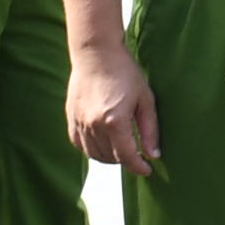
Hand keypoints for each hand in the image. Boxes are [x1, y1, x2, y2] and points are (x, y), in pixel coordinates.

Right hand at [69, 40, 158, 173]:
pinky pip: (80, 145)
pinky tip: (104, 142)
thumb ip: (150, 129)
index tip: (148, 170)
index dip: (139, 167)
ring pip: (94, 154)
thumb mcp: (146, 99)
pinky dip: (92, 149)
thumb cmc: (125, 72)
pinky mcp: (70, 119)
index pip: (126, 156)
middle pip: (110, 158)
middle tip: (138, 154)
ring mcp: (79, 123)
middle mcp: (93, 125)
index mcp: (114, 121)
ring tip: (122, 148)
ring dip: (110, 157)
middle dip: (126, 161)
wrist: (96, 54)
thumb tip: (154, 154)